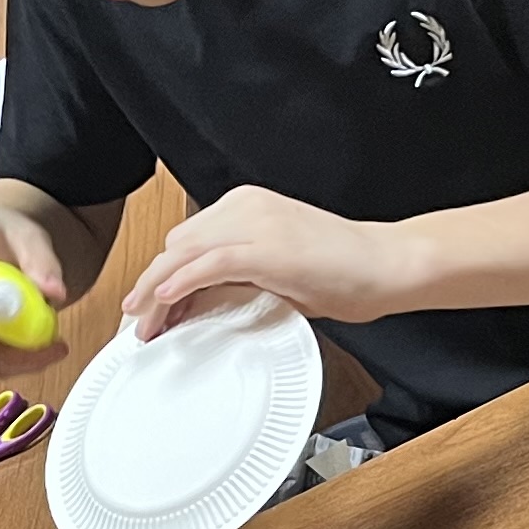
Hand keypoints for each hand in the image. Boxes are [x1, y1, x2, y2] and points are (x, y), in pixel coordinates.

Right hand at [0, 198, 74, 363]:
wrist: (2, 242)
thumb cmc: (5, 233)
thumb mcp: (25, 233)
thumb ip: (40, 258)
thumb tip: (56, 293)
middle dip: (7, 355)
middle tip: (50, 346)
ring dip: (23, 362)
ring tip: (58, 347)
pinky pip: (1, 362)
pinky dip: (26, 361)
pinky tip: (51, 346)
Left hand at [126, 188, 422, 340]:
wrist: (387, 264)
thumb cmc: (343, 270)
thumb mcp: (278, 269)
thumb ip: (238, 275)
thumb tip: (201, 301)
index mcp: (248, 205)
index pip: (187, 237)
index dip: (161, 274)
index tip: (149, 305)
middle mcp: (246, 206)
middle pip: (176, 244)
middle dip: (152, 285)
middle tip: (141, 321)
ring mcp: (256, 223)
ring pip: (183, 253)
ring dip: (156, 291)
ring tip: (144, 324)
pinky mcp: (266, 247)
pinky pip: (208, 263)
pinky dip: (179, 285)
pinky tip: (164, 304)